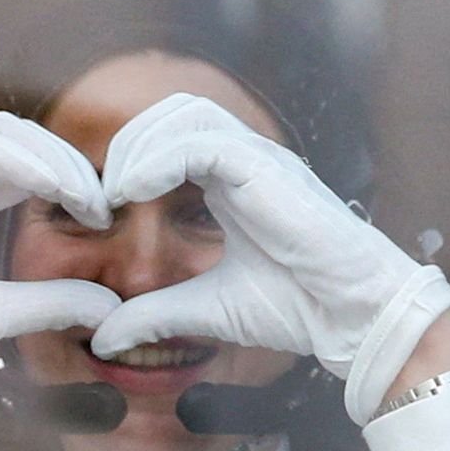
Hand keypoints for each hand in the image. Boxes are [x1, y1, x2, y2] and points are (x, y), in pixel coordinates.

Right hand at [0, 112, 122, 450]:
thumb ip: (47, 303)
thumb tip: (109, 308)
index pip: (34, 171)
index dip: (75, 185)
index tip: (108, 220)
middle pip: (28, 143)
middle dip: (73, 167)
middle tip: (106, 206)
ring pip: (5, 132)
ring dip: (52, 157)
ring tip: (84, 196)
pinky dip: (20, 157)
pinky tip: (49, 186)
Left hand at [85, 93, 449, 423]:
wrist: (351, 316)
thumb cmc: (297, 306)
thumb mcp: (204, 310)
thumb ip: (153, 316)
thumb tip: (103, 338)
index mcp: (232, 182)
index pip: (170, 139)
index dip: (127, 163)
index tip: (98, 213)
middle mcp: (246, 161)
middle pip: (172, 112)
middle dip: (126, 144)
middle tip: (100, 197)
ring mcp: (260, 160)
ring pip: (185, 114)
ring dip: (137, 147)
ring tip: (115, 195)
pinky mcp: (267, 170)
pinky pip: (201, 143)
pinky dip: (158, 161)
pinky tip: (134, 194)